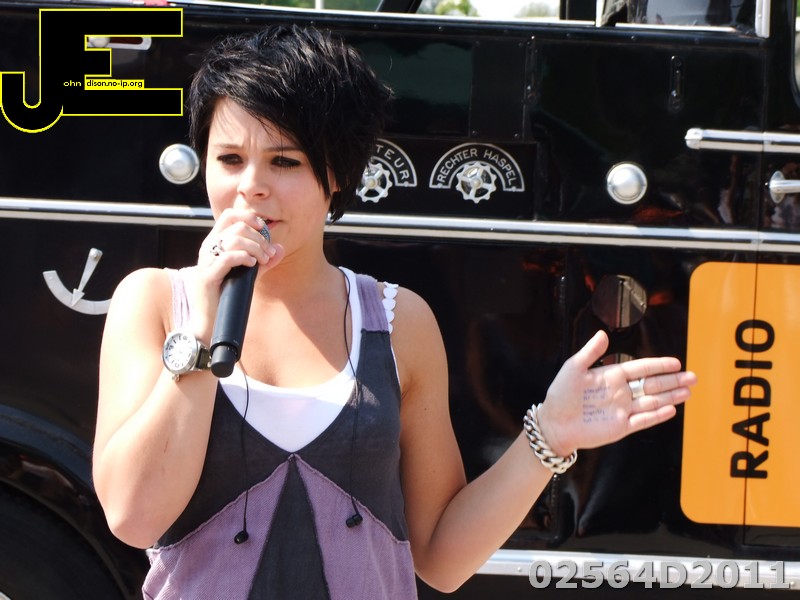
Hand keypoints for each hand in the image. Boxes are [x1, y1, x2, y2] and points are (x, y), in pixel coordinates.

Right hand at [186, 209, 283, 339]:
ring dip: (255, 248)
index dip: (249, 217)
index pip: (229, 215)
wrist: (211, 321)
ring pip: (233, 240)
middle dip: (259, 239)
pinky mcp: (207, 276)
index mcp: (214, 243)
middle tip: (269, 254)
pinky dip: (244, 257)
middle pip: (237, 227)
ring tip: (263, 261)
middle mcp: (208, 248)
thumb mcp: (249, 274)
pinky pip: (227, 258)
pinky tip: (253, 265)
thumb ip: (264, 261)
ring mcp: (205, 261)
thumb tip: (280, 248)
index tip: (264, 229)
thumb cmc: (228, 295)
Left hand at [536, 330, 696, 456]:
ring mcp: (622, 410)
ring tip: (689, 392)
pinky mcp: (621, 427)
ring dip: (671, 397)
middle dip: (673, 381)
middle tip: (693, 377)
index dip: (658, 365)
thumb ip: (590, 353)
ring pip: (652, 402)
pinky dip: (657, 415)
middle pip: (652, 385)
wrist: (554, 424)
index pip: (640, 368)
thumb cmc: (560, 394)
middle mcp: (620, 392)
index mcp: (611, 376)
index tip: (676, 362)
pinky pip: (643, 420)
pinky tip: (671, 409)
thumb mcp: (573, 369)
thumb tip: (603, 334)